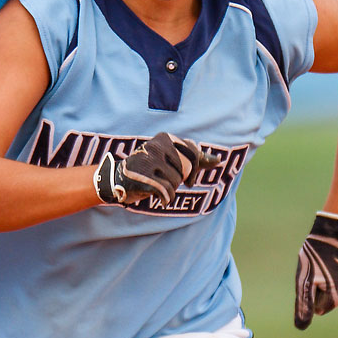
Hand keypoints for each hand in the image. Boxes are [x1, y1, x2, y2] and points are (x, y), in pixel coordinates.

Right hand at [94, 132, 217, 206]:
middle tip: (164, 179)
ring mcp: (149, 162)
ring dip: (170, 189)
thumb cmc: (150, 169)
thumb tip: (218, 160)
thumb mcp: (172, 160)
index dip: (193, 170)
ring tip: (156, 184)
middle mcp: (156, 146)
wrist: (118, 180)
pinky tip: (157, 195)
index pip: (193, 154)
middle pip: (186, 170)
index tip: (185, 175)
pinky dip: (165, 198)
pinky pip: (167, 192)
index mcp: (165, 138)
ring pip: (176, 182)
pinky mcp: (144, 178)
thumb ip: (196, 159)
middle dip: (179, 179)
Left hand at [294, 212, 337, 329]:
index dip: (312, 294)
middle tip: (318, 269)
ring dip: (330, 278)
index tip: (312, 278)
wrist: (332, 229)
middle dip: (322, 287)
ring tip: (326, 262)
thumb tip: (301, 327)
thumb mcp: (305, 281)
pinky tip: (334, 258)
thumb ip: (304, 305)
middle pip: (330, 298)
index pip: (320, 308)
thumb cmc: (315, 256)